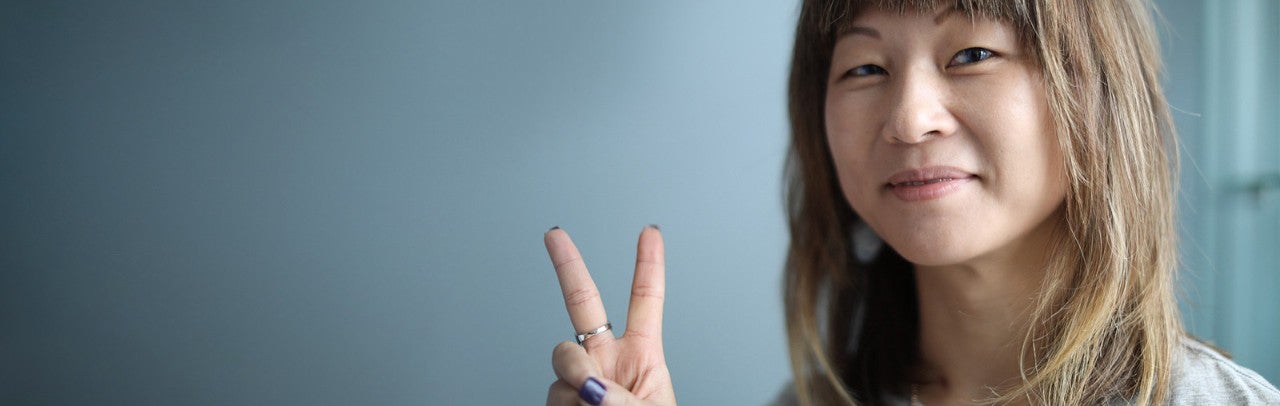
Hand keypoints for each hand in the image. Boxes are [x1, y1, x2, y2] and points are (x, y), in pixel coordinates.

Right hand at [543, 226, 675, 404]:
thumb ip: (621, 398)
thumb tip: (587, 386)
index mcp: (643, 357)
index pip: (646, 302)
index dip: (647, 264)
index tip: (650, 231)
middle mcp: (606, 363)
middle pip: (582, 305)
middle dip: (568, 266)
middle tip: (553, 234)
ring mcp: (578, 383)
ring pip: (563, 358)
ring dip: (577, 378)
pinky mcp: (559, 402)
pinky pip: (554, 394)